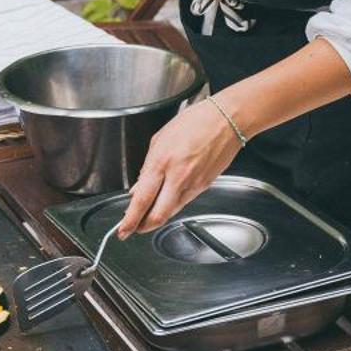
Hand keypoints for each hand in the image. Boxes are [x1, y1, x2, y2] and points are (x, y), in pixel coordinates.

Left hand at [118, 99, 243, 235]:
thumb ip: (147, 166)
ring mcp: (193, 184)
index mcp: (162, 161)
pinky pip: (184, 201)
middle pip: (158, 215)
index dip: (130, 219)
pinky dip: (172, 205)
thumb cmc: (195, 122)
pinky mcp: (204, 186)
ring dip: (157, 216)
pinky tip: (166, 200)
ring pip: (171, 212)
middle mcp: (178, 177)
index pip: (142, 199)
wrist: (227, 121)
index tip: (123, 229)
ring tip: (147, 215)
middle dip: (143, 227)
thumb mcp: (160, 138)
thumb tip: (139, 187)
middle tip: (133, 229)